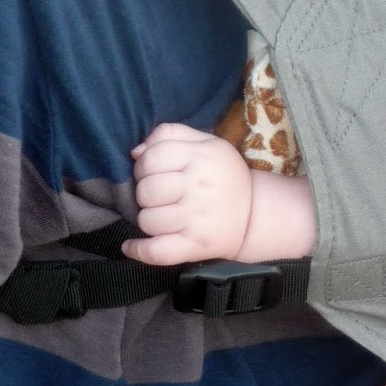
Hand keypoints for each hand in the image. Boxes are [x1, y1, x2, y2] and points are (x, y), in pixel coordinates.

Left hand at [123, 123, 253, 263]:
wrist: (255, 213)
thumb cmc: (223, 175)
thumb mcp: (206, 143)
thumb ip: (170, 134)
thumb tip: (135, 152)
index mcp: (201, 157)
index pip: (151, 158)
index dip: (143, 166)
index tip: (152, 173)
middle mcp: (199, 186)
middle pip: (146, 190)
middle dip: (145, 193)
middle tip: (159, 196)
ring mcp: (197, 218)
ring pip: (147, 220)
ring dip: (148, 219)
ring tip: (161, 216)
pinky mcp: (196, 245)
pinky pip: (155, 251)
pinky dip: (138, 250)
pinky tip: (130, 246)